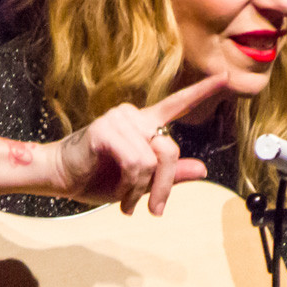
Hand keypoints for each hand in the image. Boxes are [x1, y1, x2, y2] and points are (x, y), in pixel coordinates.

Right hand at [48, 74, 233, 214]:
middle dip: (164, 186)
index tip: (226, 77)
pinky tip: (119, 195)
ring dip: (142, 189)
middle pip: (170, 151)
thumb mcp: (140, 182)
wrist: (61, 179)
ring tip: (128, 202)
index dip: (202, 92)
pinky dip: (131, 185)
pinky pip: (136, 163)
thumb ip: (171, 174)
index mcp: (144, 124)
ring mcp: (120, 119)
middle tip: (153, 209)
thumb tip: (203, 169)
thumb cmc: (96, 178)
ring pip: (153, 160)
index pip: (177, 105)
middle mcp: (134, 116)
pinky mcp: (106, 129)